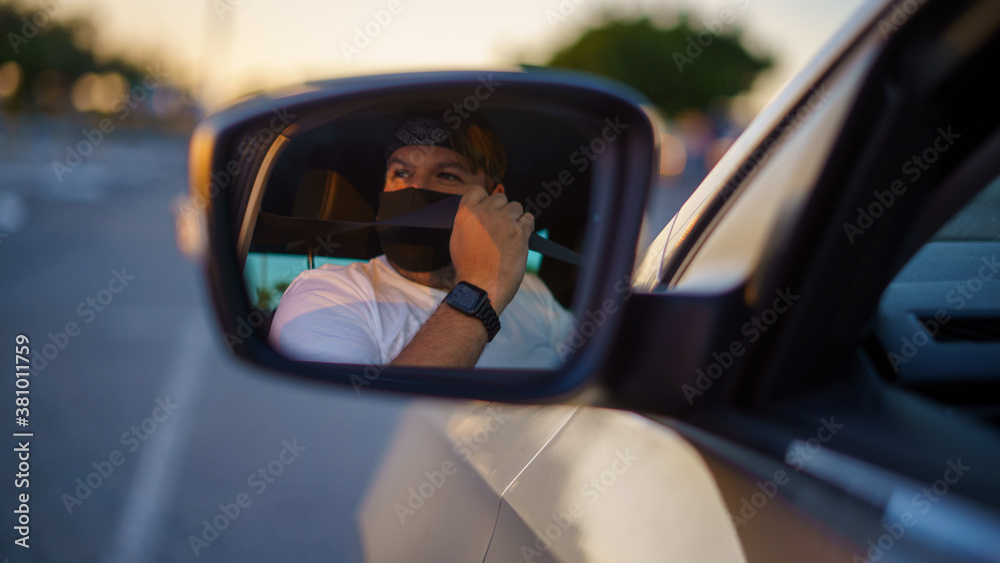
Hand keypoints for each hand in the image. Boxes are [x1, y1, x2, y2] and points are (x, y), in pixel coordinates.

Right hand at [450, 185, 533, 314]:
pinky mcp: (520, 232)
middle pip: (500, 198)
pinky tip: (520, 237)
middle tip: (499, 229)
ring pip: (516, 207)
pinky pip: (529, 219)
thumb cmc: (469, 267)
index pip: (478, 190)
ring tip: (509, 235)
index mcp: (466, 213)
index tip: (488, 210)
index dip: (485, 199)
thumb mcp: (458, 238)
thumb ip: (470, 220)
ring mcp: (504, 221)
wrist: (481, 287)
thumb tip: (482, 210)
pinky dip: (526, 226)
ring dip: (515, 218)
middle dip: (501, 210)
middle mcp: (485, 213)